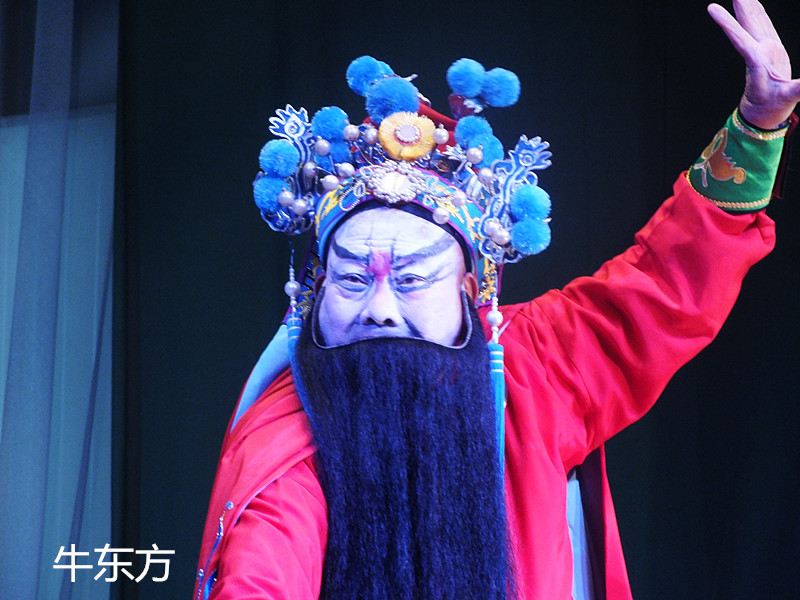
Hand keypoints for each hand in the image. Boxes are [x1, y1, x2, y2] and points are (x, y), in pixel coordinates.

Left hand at [708, 0, 799, 128]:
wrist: (763, 115)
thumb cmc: (772, 108)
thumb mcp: (788, 98)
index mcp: (757, 61)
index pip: (740, 37)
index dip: (727, 22)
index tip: (712, 8)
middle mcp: (757, 52)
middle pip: (746, 23)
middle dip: (740, 4)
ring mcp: (764, 50)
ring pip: (754, 22)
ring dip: (748, 5)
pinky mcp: (770, 51)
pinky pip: (764, 27)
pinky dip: (760, 14)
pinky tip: (755, 4)